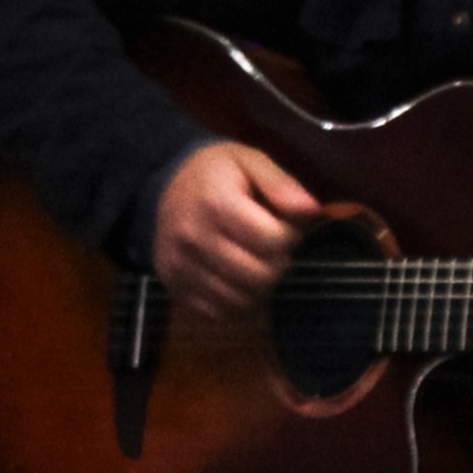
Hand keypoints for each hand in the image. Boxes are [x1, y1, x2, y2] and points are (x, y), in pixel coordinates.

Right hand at [151, 140, 323, 323]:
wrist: (160, 187)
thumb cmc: (214, 173)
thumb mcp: (248, 160)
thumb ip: (281, 184)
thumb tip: (312, 211)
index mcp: (216, 203)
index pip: (273, 241)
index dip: (291, 238)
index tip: (287, 229)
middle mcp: (194, 237)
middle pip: (258, 275)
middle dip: (278, 266)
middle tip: (276, 252)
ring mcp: (180, 265)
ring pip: (239, 300)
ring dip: (260, 289)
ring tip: (260, 266)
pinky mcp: (173, 285)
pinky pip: (216, 312)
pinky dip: (236, 304)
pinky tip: (240, 282)